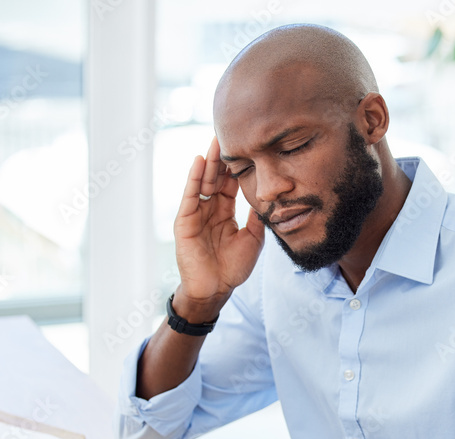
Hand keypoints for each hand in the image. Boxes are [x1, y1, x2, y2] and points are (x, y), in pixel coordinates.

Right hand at [173, 135, 264, 320]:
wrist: (216, 290)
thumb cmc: (233, 268)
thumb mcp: (252, 239)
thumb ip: (258, 218)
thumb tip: (269, 198)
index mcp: (225, 212)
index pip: (231, 183)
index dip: (238, 166)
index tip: (247, 145)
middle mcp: (210, 209)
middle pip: (216, 177)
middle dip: (223, 157)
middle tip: (231, 133)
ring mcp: (196, 213)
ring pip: (203, 182)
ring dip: (209, 161)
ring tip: (216, 141)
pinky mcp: (185, 221)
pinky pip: (190, 195)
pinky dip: (193, 178)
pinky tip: (199, 161)